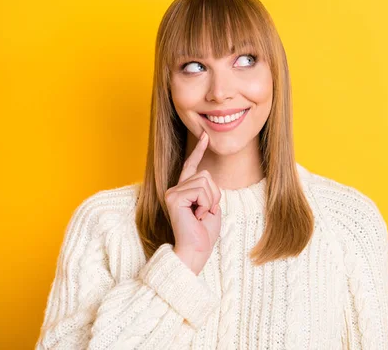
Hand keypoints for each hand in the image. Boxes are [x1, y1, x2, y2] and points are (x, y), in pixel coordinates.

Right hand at [164, 131, 221, 271]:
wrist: (195, 251)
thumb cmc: (204, 234)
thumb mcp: (212, 208)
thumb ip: (209, 191)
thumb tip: (207, 177)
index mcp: (184, 191)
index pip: (192, 166)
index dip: (199, 151)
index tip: (205, 136)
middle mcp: (175, 189)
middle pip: (206, 174)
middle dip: (214, 194)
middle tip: (206, 213)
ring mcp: (172, 192)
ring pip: (205, 181)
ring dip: (211, 201)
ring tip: (201, 216)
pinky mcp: (174, 197)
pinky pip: (201, 190)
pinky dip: (206, 204)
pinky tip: (197, 216)